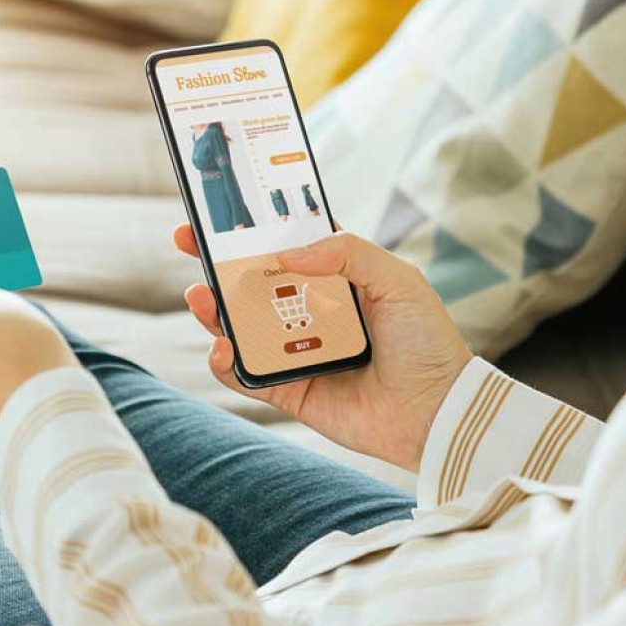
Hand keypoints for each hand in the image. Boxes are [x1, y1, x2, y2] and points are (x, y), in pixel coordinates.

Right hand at [174, 226, 470, 470]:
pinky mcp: (287, 389)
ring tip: (200, 296)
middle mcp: (309, 311)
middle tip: (187, 242)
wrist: (438, 413)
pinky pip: (244, 374)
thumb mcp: (397, 280)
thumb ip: (346, 252)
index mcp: (334, 279)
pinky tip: (224, 347)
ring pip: (239, 324)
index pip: (285, 245)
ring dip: (213, 309)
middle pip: (251, 281)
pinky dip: (224, 361)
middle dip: (216, 261)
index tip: (223, 212)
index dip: (254, 228)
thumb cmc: (426, 342)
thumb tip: (285, 253)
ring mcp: (294, 350)